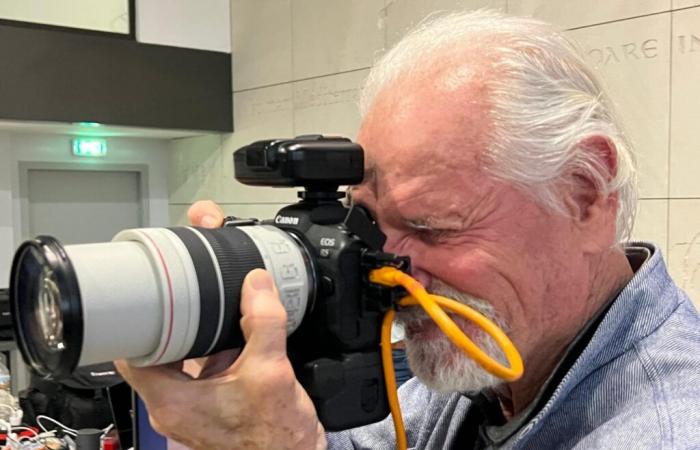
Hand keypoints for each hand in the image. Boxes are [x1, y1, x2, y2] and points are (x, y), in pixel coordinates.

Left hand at [115, 200, 325, 449]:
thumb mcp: (271, 370)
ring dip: (195, 337)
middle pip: (155, 352)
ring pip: (178, 360)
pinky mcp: (206, 407)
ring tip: (212, 314)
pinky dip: (212, 352)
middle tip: (188, 295)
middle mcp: (172, 407)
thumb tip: (257, 284)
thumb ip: (263, 321)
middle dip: (173, 322)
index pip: (130, 354)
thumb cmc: (274, 435)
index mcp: (171, 401)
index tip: (151, 298)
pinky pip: (198, 371)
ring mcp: (189, 408)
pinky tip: (234, 341)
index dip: (139, 322)